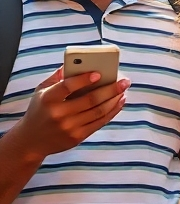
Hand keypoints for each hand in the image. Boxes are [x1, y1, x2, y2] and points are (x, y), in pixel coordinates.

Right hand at [15, 67, 129, 162]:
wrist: (31, 141)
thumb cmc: (39, 110)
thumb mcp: (41, 92)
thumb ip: (57, 77)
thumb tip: (74, 62)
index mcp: (48, 99)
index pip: (68, 86)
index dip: (84, 79)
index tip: (99, 73)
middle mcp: (58, 114)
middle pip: (90, 99)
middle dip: (111, 88)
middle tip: (125, 81)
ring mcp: (69, 127)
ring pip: (98, 111)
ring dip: (114, 99)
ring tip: (123, 90)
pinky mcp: (77, 137)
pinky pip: (100, 122)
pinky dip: (112, 111)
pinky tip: (119, 102)